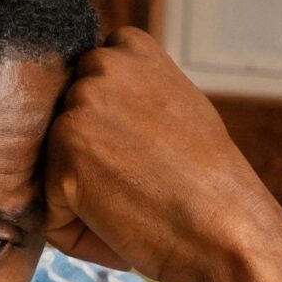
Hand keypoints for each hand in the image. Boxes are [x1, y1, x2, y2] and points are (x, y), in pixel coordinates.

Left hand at [40, 28, 281, 281]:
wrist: (232, 233)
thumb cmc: (211, 187)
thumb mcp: (176, 109)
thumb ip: (131, 94)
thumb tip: (81, 102)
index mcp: (129, 48)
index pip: (82, 99)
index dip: (110, 141)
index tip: (152, 159)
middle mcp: (99, 65)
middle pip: (62, 136)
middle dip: (92, 171)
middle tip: (148, 187)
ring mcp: (79, 107)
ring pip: (52, 172)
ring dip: (86, 204)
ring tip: (140, 208)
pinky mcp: (63, 153)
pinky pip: (49, 211)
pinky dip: (79, 234)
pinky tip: (126, 229)